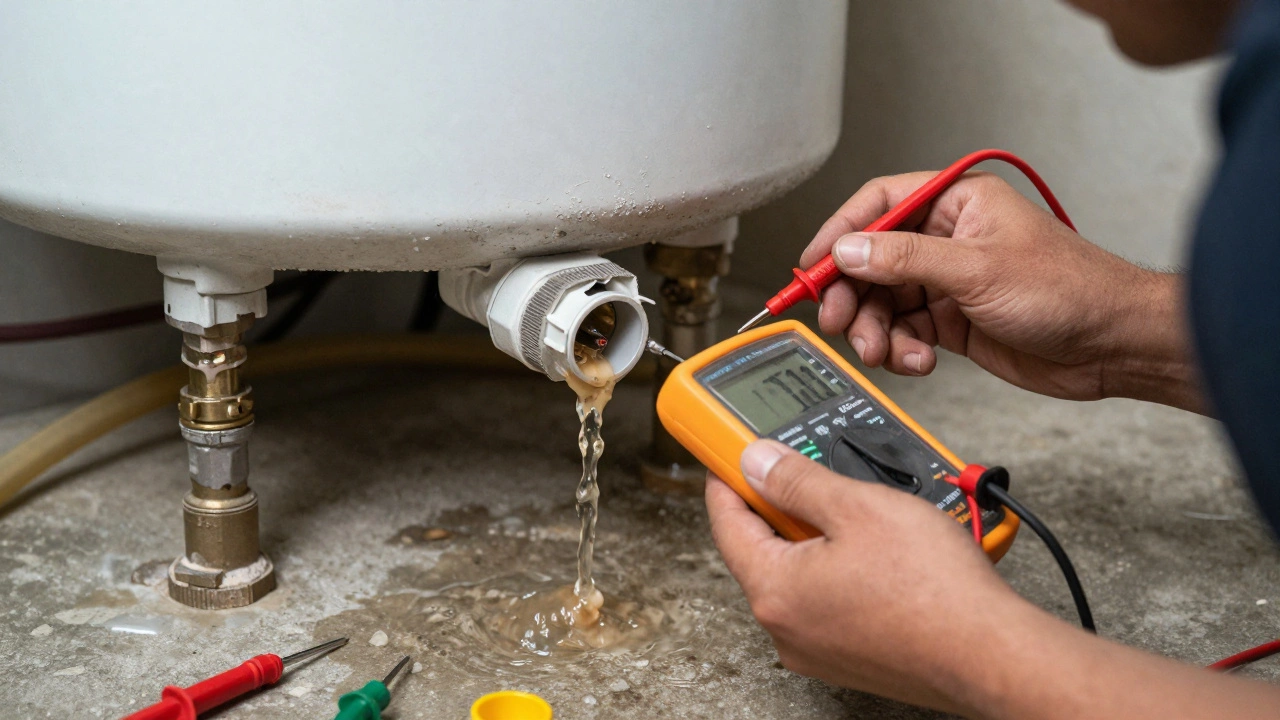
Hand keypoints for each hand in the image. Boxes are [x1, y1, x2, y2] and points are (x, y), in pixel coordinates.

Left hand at [705, 439, 1019, 712]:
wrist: (994, 654)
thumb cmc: (935, 590)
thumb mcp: (859, 507)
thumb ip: (798, 480)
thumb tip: (759, 462)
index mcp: (773, 590)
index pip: (726, 520)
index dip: (729, 476)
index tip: (733, 453)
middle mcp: (785, 628)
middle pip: (762, 548)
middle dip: (782, 504)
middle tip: (807, 469)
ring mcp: (817, 648)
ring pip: (799, 574)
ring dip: (818, 536)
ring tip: (857, 507)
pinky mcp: (851, 657)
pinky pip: (829, 599)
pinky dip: (842, 568)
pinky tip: (876, 548)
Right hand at [801, 172, 1197, 408]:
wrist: (1111, 345)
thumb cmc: (1070, 290)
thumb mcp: (978, 269)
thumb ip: (906, 259)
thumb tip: (850, 250)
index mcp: (957, 203)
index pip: (879, 204)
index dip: (839, 233)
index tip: (811, 265)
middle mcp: (947, 237)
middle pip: (872, 260)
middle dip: (851, 294)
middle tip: (836, 320)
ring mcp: (948, 281)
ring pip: (883, 302)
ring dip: (875, 330)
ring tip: (883, 352)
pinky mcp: (952, 320)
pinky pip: (904, 331)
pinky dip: (901, 349)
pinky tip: (917, 360)